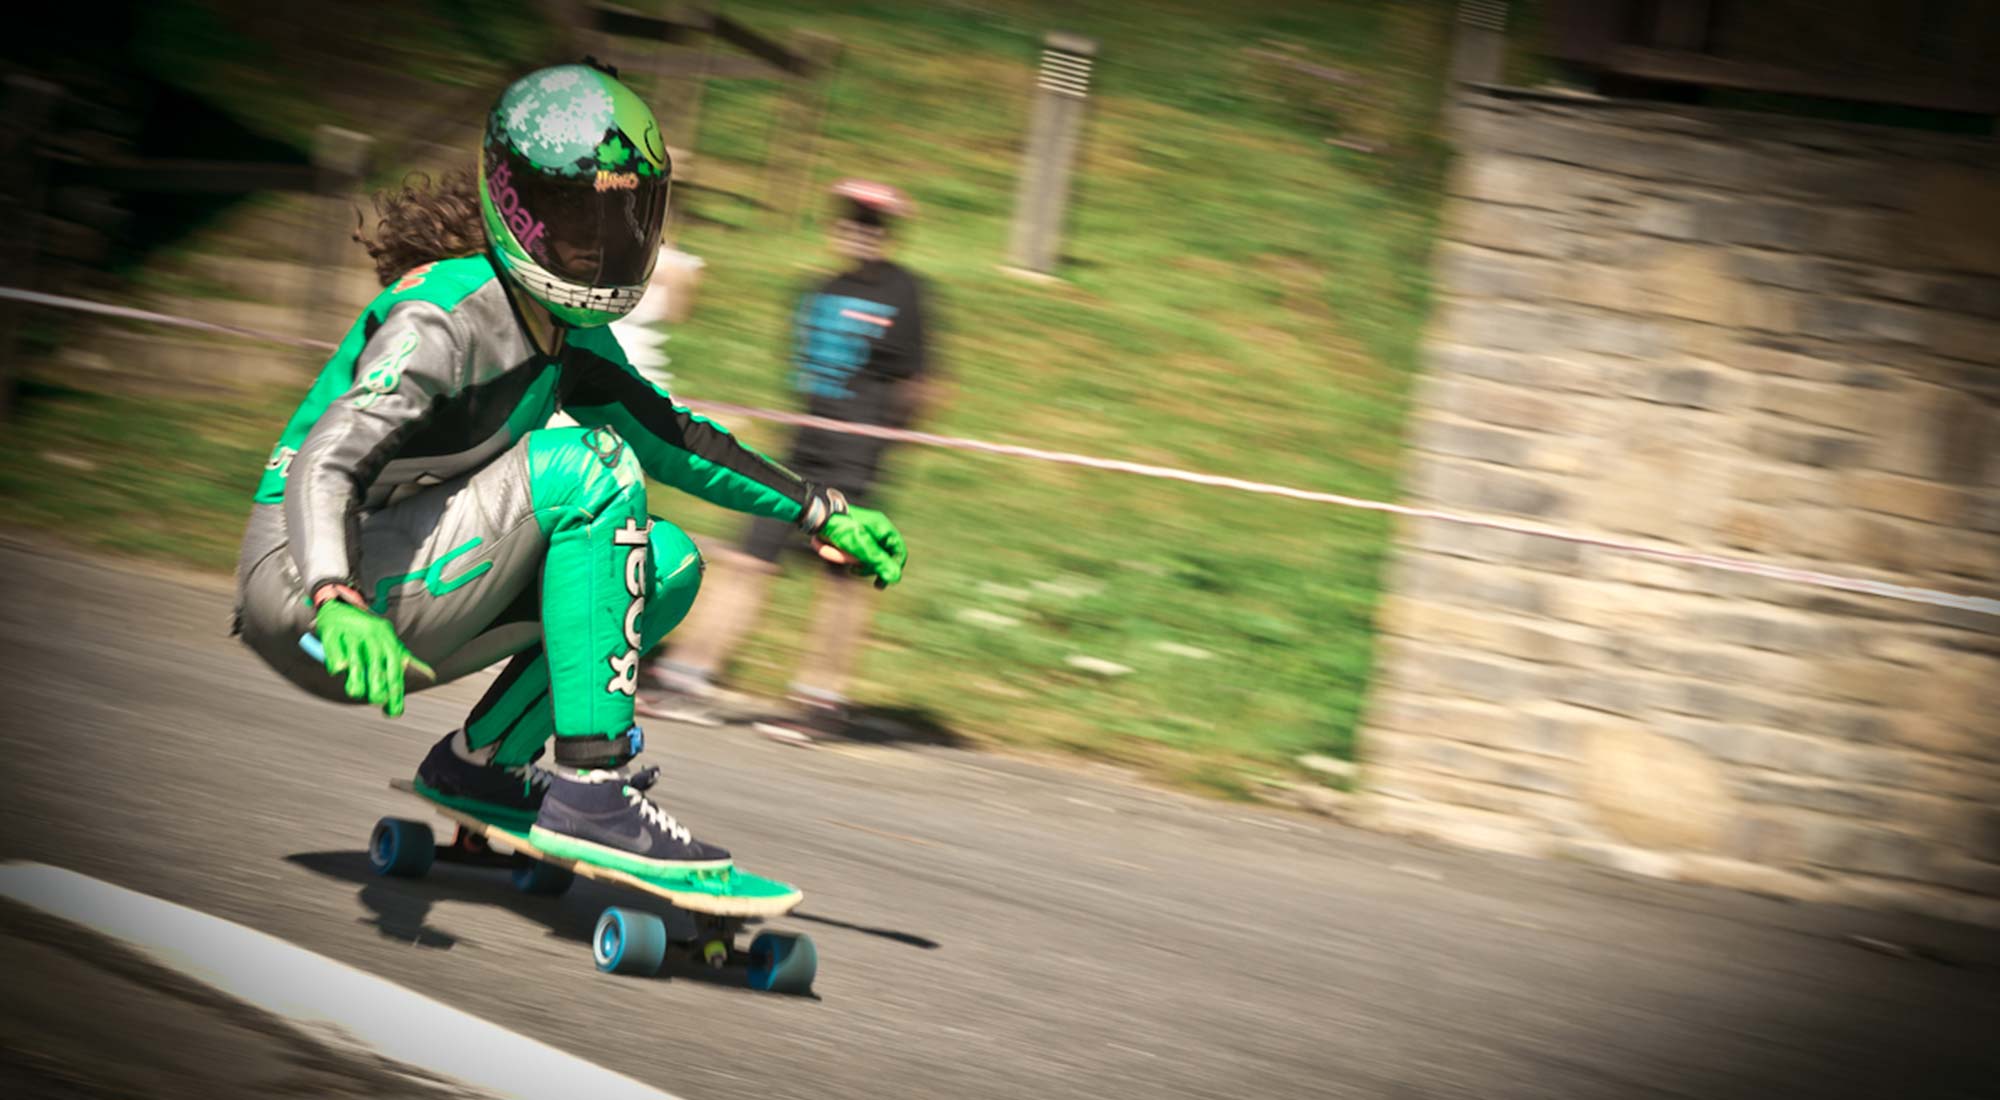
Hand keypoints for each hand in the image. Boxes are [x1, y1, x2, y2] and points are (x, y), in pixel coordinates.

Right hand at [313, 600, 433, 716]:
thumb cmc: (369, 631)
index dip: (395, 690)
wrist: (343, 605)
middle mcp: (372, 638)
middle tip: (378, 700)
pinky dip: (336, 657)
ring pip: (356, 658)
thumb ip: (406, 660)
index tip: (394, 712)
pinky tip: (339, 669)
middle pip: (378, 663)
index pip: (395, 669)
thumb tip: (431, 676)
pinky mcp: (331, 632)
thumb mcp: (389, 642)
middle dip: (379, 683)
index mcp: (388, 642)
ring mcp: (352, 635)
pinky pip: (334, 646)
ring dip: (357, 676)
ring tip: (356, 692)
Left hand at [816, 506, 907, 586]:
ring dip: (851, 560)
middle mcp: (875, 530)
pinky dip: (842, 555)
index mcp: (883, 528)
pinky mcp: (849, 537)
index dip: (893, 567)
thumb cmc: (842, 528)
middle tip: (854, 571)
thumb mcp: (863, 547)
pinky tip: (833, 553)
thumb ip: (879, 562)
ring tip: (839, 556)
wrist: (818, 516)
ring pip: (864, 556)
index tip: (882, 582)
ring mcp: (862, 534)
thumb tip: (895, 579)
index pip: (898, 551)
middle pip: (881, 556)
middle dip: (866, 565)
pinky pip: (851, 552)